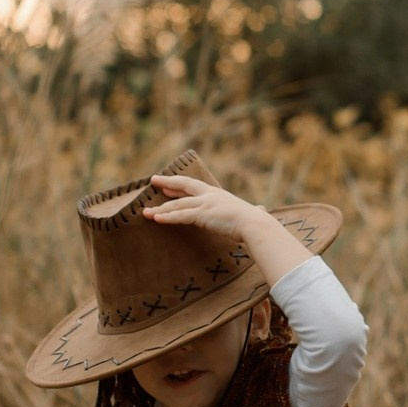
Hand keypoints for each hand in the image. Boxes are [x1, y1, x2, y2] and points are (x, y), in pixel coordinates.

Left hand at [142, 173, 272, 238]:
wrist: (255, 224)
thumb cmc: (256, 221)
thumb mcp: (253, 212)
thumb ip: (255, 210)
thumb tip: (262, 210)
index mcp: (218, 194)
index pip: (194, 186)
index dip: (179, 185)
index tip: (166, 185)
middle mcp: (209, 195)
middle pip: (183, 186)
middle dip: (167, 184)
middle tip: (153, 181)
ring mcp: (205, 204)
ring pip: (177, 205)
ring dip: (160, 209)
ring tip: (145, 213)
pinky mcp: (202, 215)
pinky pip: (180, 216)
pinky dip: (167, 217)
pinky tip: (156, 219)